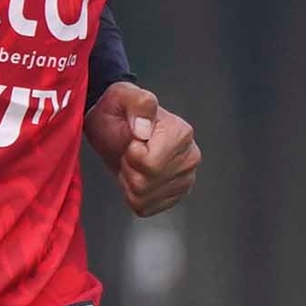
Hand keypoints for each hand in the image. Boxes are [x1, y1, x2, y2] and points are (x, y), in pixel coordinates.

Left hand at [85, 82, 199, 215]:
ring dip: (129, 182)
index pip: (150, 164)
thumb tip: (143, 128)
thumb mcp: (122, 97)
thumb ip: (137, 103)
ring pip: (143, 198)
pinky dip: (133, 195)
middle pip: (145, 184)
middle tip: (129, 152)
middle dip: (129, 169)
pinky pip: (145, 208)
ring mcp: (185, 179)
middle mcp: (190, 158)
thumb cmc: (119, 111)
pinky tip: (136, 176)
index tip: (132, 141)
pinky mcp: (175, 196)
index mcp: (182, 134)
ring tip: (133, 162)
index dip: (131, 154)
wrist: (115, 125)